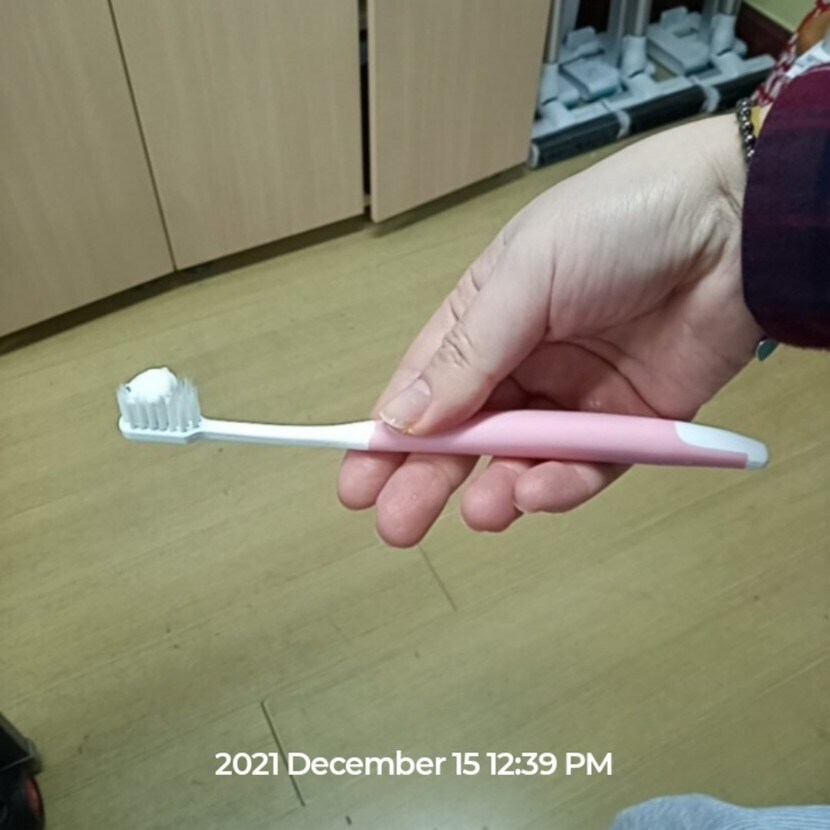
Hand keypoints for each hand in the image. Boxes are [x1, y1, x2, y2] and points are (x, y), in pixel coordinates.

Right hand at [338, 115, 762, 546]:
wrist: (737, 223)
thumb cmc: (618, 224)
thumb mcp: (527, 276)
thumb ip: (468, 353)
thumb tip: (402, 419)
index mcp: (486, 318)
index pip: (424, 386)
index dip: (389, 433)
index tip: (355, 480)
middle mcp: (523, 362)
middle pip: (464, 434)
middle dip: (426, 480)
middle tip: (396, 525)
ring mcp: (574, 397)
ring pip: (520, 459)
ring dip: (495, 490)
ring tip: (481, 513)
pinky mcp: (627, 424)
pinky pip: (586, 467)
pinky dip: (562, 484)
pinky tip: (539, 490)